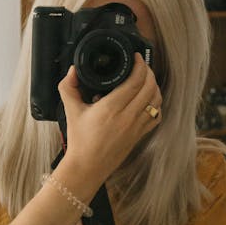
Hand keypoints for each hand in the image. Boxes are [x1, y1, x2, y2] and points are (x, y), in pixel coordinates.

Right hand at [57, 55, 161, 187]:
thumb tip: (73, 70)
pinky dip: (156, 105)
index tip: (137, 58)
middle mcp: (128, 117)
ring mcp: (137, 127)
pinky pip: (156, 116)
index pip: (135, 81)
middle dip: (148, 72)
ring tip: (146, 79)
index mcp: (112, 108)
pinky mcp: (140, 135)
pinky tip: (148, 100)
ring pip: (156, 101)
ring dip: (154, 87)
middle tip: (141, 65)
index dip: (140, 66)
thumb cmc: (80, 140)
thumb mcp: (71, 111)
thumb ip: (69, 87)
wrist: (88, 167)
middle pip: (149, 88)